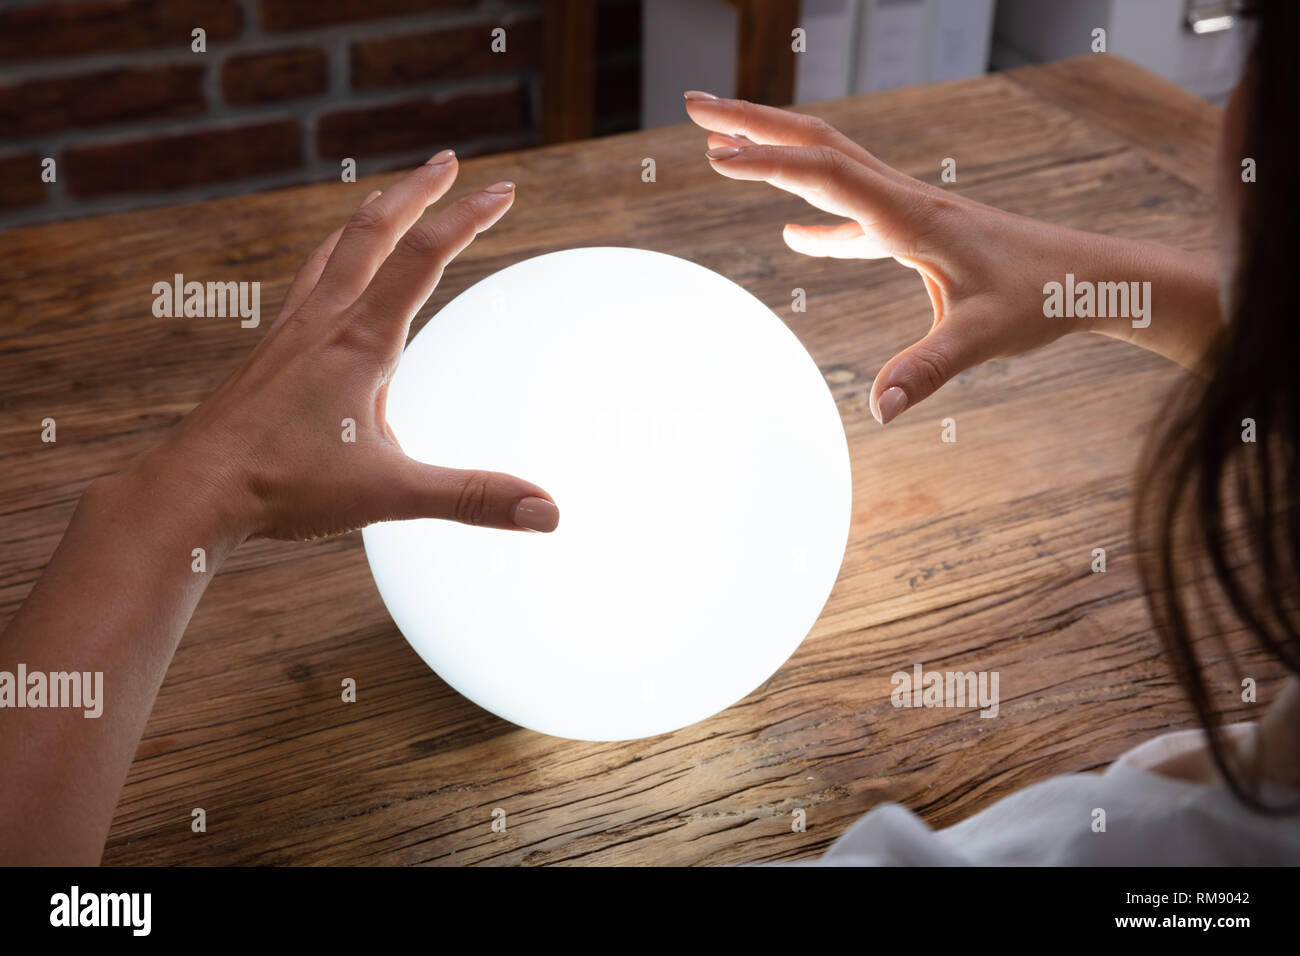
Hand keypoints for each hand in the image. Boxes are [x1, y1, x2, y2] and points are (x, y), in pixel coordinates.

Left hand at [128, 151, 558, 542]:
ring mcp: (291, 331)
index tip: (503, 190)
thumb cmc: (284, 486)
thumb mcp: (392, 493)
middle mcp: (325, 321)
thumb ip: (473, 498)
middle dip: (418, 190)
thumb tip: (548, 513)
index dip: (469, 218)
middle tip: (449, 162)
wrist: (192, 489)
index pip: (425, 257)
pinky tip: (333, 278)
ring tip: (391, 198)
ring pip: (335, 248)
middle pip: (374, 229)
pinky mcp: (270, 351)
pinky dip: (333, 258)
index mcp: (362, 341)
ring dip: (373, 215)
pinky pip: (308, 283)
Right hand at [684, 92, 1158, 422]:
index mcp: (910, 215)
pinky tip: (792, 234)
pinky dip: (812, 212)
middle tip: (694, 104)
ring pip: (828, 165)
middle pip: (815, 143)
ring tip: (722, 145)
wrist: (1089, 277)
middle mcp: (902, 199)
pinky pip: (850, 211)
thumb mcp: (982, 338)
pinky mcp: (914, 232)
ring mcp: (906, 211)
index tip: (713, 153)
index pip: (825, 173)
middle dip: (752, 120)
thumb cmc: (1042, 298)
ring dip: (774, 150)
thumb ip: (928, 370)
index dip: (767, 161)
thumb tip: (880, 410)